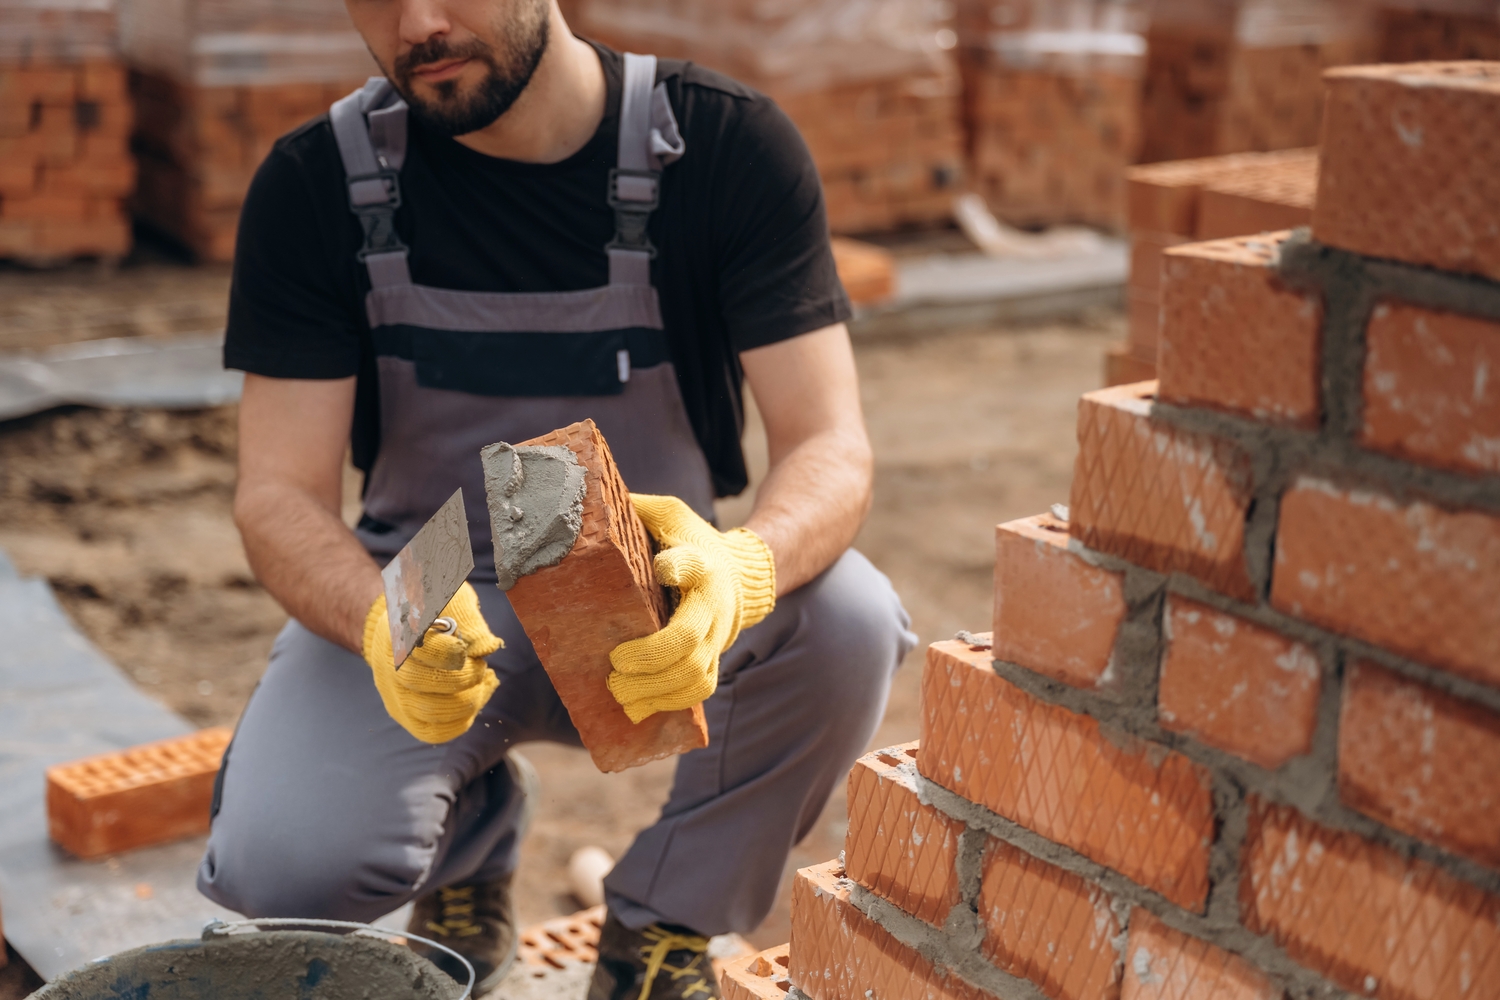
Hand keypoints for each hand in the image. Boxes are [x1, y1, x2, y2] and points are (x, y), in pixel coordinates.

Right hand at [362, 581, 502, 743]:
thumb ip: (467, 618)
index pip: (418, 649)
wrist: (401, 628)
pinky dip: (459, 722)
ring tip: (481, 683)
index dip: (448, 653)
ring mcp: (395, 694)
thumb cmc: (433, 610)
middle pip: (423, 683)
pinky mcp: (404, 714)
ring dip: (467, 701)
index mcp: (400, 632)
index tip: (465, 649)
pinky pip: (431, 732)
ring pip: (430, 713)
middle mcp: (391, 666)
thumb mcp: (450, 599)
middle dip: (464, 678)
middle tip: (479, 666)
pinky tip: (474, 700)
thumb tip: (487, 647)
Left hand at [607, 495, 775, 722]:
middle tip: (616, 663)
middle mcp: (713, 603)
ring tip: (621, 693)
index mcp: (701, 563)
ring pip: (695, 673)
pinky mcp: (716, 658)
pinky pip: (700, 689)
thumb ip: (641, 508)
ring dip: (656, 689)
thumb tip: (595, 497)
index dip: (680, 566)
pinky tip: (640, 708)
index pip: (695, 563)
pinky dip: (671, 703)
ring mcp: (717, 635)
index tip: (664, 567)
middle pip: (688, 637)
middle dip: (650, 656)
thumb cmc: (693, 542)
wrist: (740, 573)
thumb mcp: (672, 516)